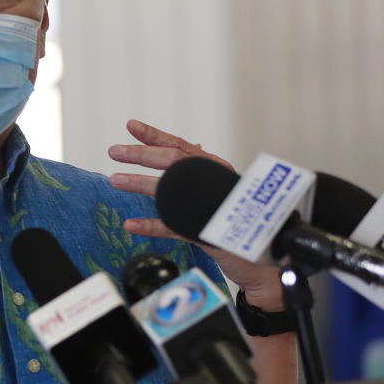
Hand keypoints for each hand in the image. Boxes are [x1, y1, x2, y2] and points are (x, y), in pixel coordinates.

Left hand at [107, 119, 282, 308]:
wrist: (269, 257)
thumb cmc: (240, 222)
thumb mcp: (220, 192)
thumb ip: (204, 172)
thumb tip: (193, 146)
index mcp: (215, 171)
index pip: (181, 147)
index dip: (155, 136)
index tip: (132, 126)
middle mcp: (215, 183)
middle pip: (174, 162)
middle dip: (141, 154)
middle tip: (115, 151)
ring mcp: (212, 208)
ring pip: (171, 191)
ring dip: (140, 183)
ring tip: (116, 180)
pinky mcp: (210, 234)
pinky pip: (174, 228)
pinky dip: (151, 226)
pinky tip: (131, 225)